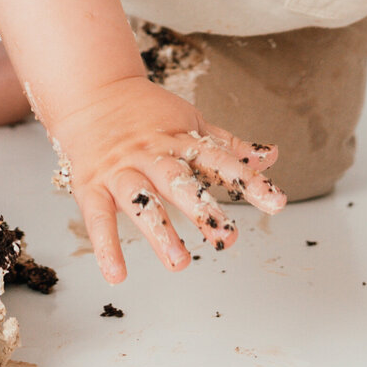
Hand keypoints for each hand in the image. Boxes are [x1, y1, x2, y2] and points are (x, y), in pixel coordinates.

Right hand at [50, 76, 285, 283]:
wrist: (92, 92)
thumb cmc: (146, 114)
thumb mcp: (190, 122)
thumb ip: (227, 146)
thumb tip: (271, 155)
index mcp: (180, 139)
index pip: (219, 160)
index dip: (248, 180)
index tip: (276, 202)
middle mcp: (152, 154)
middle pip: (178, 181)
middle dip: (202, 209)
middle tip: (226, 238)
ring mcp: (120, 170)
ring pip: (140, 200)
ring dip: (159, 231)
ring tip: (179, 263)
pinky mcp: (91, 185)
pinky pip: (97, 217)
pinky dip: (106, 246)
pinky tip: (117, 275)